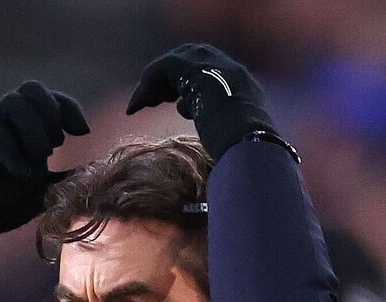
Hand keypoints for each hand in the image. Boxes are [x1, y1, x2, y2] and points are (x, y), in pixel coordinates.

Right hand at [0, 80, 88, 242]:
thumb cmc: (4, 206)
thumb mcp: (45, 193)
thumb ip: (67, 178)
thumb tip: (100, 169)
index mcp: (26, 128)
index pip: (50, 98)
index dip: (69, 108)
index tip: (82, 132)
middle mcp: (5, 120)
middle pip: (31, 88)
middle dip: (50, 113)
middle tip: (55, 146)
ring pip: (12, 102)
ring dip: (33, 130)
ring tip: (38, 160)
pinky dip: (11, 149)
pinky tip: (20, 173)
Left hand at [126, 43, 277, 161]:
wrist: (250, 146)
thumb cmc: (245, 158)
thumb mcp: (235, 142)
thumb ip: (222, 135)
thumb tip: (215, 151)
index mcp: (244, 87)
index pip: (213, 74)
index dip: (191, 86)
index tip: (178, 104)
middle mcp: (231, 70)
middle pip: (191, 60)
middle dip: (170, 78)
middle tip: (153, 101)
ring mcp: (215, 66)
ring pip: (175, 63)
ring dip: (154, 85)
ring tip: (139, 106)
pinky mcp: (196, 69)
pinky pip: (162, 68)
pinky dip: (145, 87)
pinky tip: (135, 108)